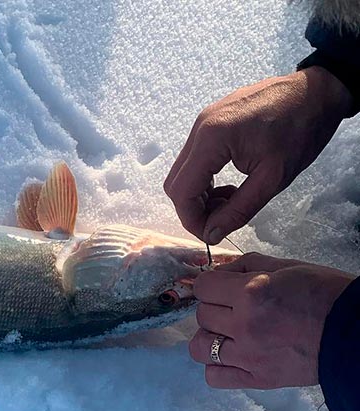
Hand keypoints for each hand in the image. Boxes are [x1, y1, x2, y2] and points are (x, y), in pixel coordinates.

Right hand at [164, 67, 352, 243]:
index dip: (192, 220)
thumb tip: (212, 234)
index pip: (182, 191)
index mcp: (211, 139)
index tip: (212, 234)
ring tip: (230, 201)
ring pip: (183, 172)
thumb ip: (238, 210)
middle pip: (176, 183)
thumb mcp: (273, 178)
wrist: (317, 92)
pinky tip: (229, 183)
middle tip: (221, 220)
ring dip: (200, 195)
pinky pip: (195, 158)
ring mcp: (202, 122)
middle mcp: (199, 128)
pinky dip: (205, 178)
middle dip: (193, 209)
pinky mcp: (210, 121)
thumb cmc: (301, 131)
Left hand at [188, 253, 353, 387]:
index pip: (202, 287)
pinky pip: (213, 376)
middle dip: (214, 308)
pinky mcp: (257, 379)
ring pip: (198, 347)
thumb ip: (247, 265)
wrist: (355, 332)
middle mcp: (245, 325)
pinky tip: (232, 357)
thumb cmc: (327, 295)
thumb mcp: (289, 267)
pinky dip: (217, 367)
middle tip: (234, 309)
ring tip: (229, 334)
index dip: (210, 284)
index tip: (220, 288)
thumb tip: (219, 269)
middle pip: (201, 315)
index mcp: (252, 293)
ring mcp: (249, 355)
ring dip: (209, 338)